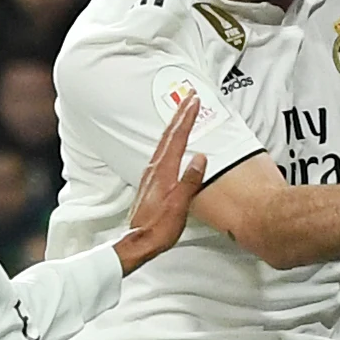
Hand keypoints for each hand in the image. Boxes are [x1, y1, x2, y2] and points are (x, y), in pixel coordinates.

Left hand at [113, 95, 208, 273]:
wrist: (138, 242)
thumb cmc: (159, 227)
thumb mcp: (179, 206)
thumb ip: (190, 181)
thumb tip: (201, 158)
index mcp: (163, 172)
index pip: (177, 138)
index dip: (186, 118)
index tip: (194, 101)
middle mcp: (154, 169)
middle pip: (169, 135)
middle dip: (180, 114)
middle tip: (189, 97)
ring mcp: (151, 175)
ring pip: (164, 142)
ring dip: (175, 125)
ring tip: (183, 113)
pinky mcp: (152, 182)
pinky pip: (163, 152)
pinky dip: (170, 139)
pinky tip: (173, 143)